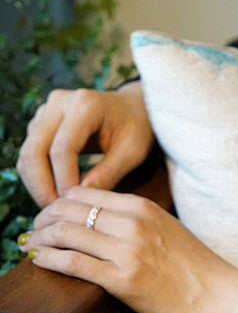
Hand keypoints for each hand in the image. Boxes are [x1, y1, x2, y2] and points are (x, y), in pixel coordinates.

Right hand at [17, 82, 155, 206]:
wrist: (131, 108)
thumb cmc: (136, 128)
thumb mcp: (132, 151)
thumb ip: (109, 172)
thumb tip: (80, 197)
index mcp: (85, 104)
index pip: (62, 149)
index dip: (64, 180)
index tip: (74, 204)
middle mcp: (60, 102)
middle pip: (34, 150)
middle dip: (42, 186)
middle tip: (56, 211)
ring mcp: (46, 110)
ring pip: (27, 153)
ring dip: (36, 183)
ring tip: (55, 206)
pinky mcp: (40, 121)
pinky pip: (29, 152)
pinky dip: (36, 176)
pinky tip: (53, 193)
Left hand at [20, 186, 237, 312]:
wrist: (223, 297)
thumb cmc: (199, 270)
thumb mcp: (169, 230)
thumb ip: (139, 222)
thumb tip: (108, 222)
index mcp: (144, 208)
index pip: (86, 193)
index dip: (60, 202)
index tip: (50, 215)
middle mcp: (133, 224)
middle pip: (69, 209)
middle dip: (44, 219)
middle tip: (34, 230)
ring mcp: (126, 251)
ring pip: (65, 233)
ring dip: (40, 238)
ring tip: (32, 246)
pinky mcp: (122, 281)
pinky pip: (71, 262)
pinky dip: (47, 258)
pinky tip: (38, 260)